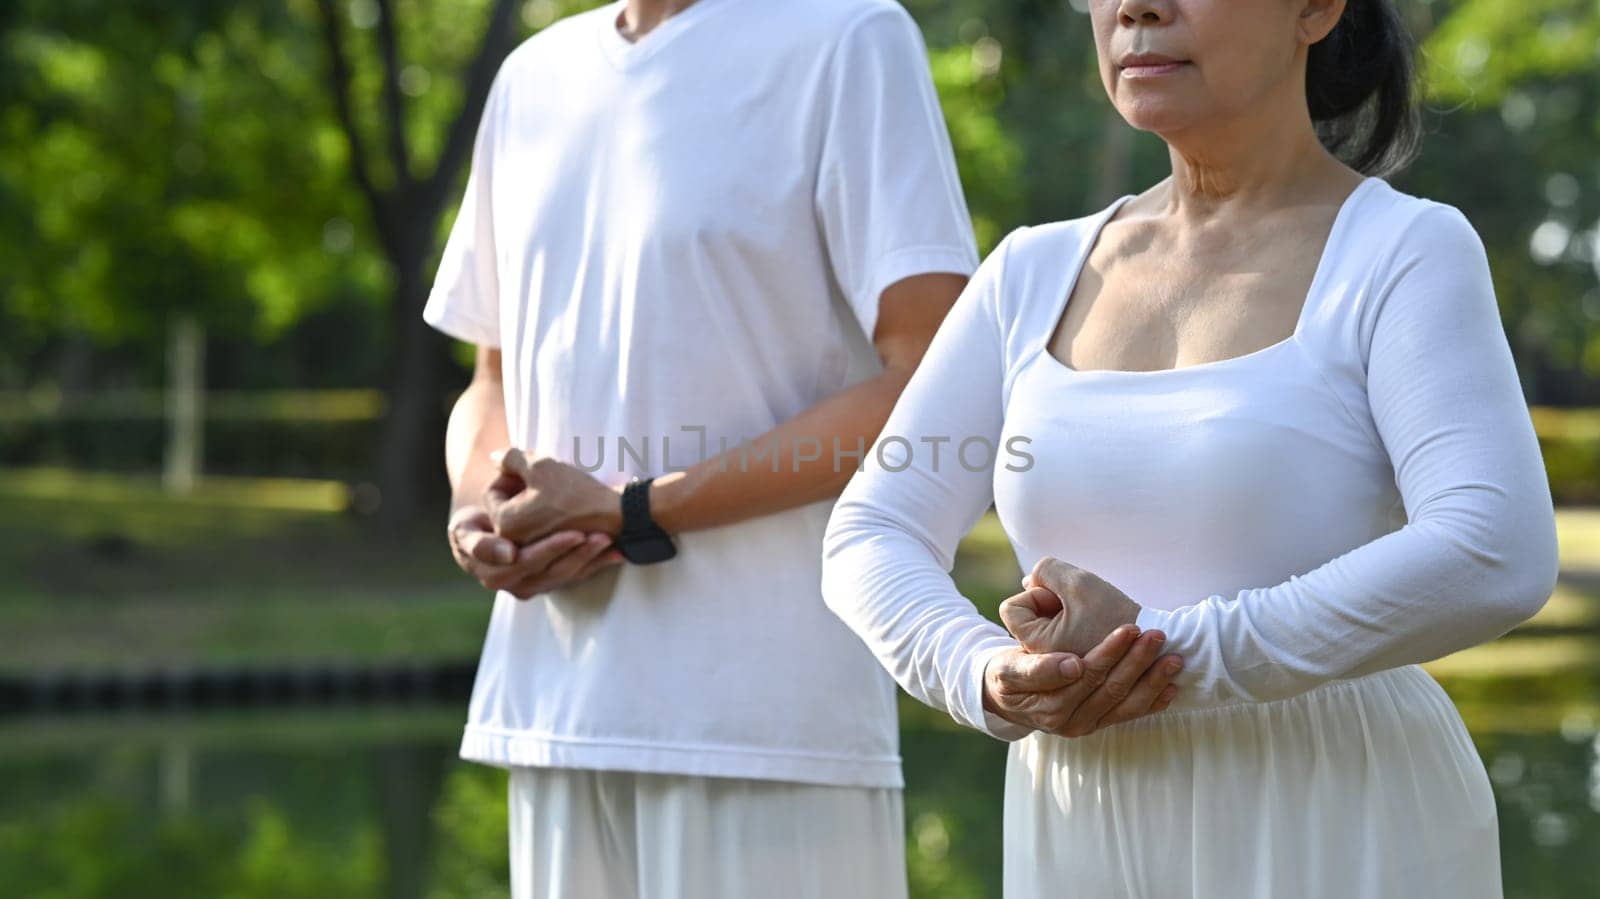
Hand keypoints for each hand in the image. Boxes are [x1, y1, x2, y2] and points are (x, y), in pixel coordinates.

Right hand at [447, 504, 622, 597]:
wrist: (485, 532)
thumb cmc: (473, 527)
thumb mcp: (463, 531)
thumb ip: (478, 542)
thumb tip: (510, 554)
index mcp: (495, 574)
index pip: (526, 560)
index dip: (551, 548)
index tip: (575, 535)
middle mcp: (518, 586)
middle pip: (553, 571)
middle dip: (579, 552)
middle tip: (600, 534)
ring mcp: (537, 586)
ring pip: (568, 575)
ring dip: (592, 559)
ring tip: (610, 540)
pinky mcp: (553, 582)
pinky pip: (577, 575)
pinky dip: (599, 564)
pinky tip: (618, 552)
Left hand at [485, 447, 623, 544]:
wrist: (615, 517)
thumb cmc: (577, 492)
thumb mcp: (541, 465)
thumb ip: (511, 458)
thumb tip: (494, 457)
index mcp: (505, 526)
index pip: (491, 493)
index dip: (508, 474)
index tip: (530, 469)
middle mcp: (514, 546)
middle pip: (503, 509)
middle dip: (516, 490)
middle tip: (541, 479)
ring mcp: (532, 555)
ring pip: (519, 521)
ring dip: (529, 503)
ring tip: (551, 491)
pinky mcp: (549, 559)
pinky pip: (535, 536)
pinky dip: (542, 519)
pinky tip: (559, 506)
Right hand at [983, 622, 1182, 737]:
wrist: (1008, 698)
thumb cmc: (1008, 672)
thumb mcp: (1008, 667)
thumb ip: (1035, 667)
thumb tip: (1073, 666)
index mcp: (1045, 701)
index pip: (1082, 673)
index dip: (1108, 652)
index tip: (1129, 631)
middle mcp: (1066, 720)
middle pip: (1107, 686)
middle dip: (1135, 658)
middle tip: (1155, 632)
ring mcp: (1084, 724)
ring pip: (1124, 701)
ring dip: (1151, 679)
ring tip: (1173, 656)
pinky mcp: (1098, 724)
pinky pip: (1130, 715)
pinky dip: (1153, 700)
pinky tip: (1171, 685)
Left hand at [1001, 557, 1141, 656]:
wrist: (1160, 645)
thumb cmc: (1118, 615)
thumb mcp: (1079, 582)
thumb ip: (1045, 571)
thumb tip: (1029, 582)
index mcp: (1040, 649)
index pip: (1013, 609)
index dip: (1037, 594)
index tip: (1067, 600)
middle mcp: (1045, 666)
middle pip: (1028, 617)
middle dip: (1051, 603)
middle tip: (1080, 607)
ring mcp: (1061, 670)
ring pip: (1046, 626)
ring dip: (1064, 613)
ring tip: (1090, 616)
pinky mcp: (1077, 669)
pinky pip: (1062, 638)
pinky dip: (1075, 625)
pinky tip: (1095, 625)